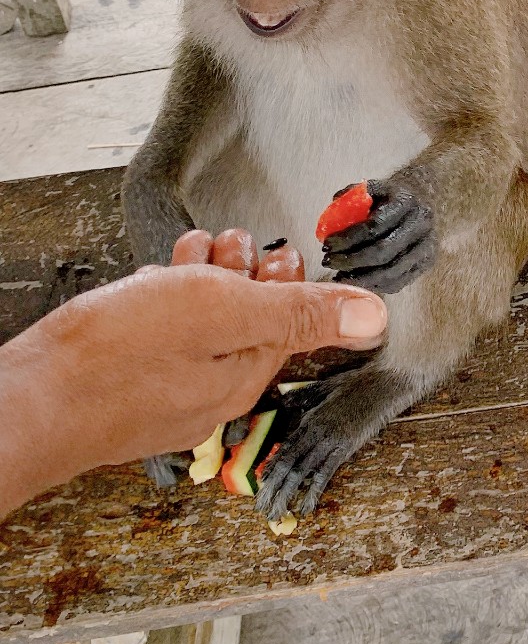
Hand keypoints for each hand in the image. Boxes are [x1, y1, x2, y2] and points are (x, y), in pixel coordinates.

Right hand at [0, 245, 387, 515]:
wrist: (31, 399)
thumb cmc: (120, 356)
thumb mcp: (225, 313)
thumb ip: (299, 312)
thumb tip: (377, 317)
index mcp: (245, 375)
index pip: (292, 323)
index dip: (289, 280)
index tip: (277, 253)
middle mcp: (210, 392)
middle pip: (247, 323)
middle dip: (246, 274)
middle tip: (231, 244)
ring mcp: (166, 392)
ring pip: (202, 326)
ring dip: (204, 280)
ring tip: (194, 250)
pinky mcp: (128, 385)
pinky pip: (163, 340)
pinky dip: (165, 301)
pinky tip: (154, 279)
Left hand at [320, 184, 436, 294]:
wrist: (420, 200)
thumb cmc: (388, 197)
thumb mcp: (371, 188)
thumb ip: (350, 198)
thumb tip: (331, 218)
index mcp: (406, 201)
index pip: (375, 226)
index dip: (348, 238)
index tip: (326, 244)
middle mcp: (421, 224)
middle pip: (383, 251)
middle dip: (351, 260)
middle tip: (328, 261)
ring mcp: (427, 245)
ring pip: (391, 271)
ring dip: (360, 278)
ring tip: (337, 276)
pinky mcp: (426, 263)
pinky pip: (397, 282)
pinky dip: (373, 285)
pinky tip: (354, 281)